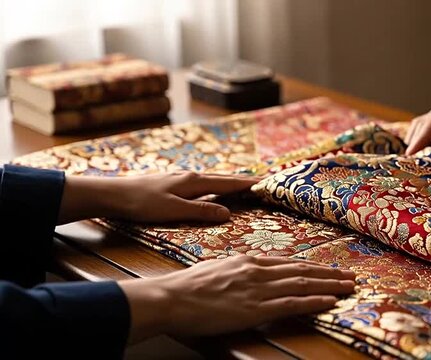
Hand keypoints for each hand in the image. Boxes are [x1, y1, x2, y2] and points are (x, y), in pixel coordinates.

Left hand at [59, 172, 259, 223]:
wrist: (114, 194)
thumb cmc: (143, 203)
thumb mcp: (174, 211)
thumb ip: (201, 211)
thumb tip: (228, 213)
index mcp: (195, 182)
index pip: (229, 183)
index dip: (248, 184)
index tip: (267, 184)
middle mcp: (192, 176)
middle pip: (224, 178)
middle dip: (244, 181)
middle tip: (263, 184)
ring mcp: (182, 178)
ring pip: (213, 180)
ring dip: (230, 182)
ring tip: (244, 186)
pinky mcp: (174, 183)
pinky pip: (204, 183)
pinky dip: (216, 185)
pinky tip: (213, 190)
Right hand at [119, 255, 355, 341]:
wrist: (171, 297)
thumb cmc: (189, 285)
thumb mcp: (217, 268)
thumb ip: (238, 268)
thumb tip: (248, 268)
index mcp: (249, 261)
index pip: (289, 262)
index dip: (312, 266)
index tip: (329, 269)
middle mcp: (258, 271)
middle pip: (302, 270)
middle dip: (329, 274)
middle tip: (350, 276)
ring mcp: (258, 289)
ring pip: (302, 284)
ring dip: (329, 285)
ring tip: (348, 287)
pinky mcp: (254, 309)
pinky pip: (291, 304)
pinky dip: (313, 301)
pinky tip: (328, 301)